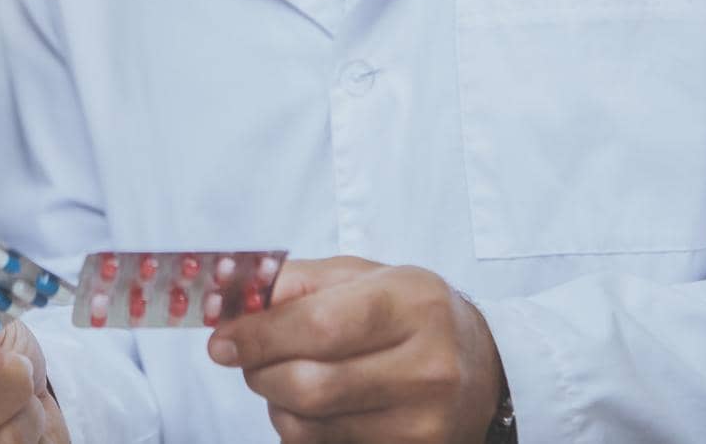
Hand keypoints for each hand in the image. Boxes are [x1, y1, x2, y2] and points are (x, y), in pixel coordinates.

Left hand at [208, 257, 502, 443]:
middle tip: (245, 357)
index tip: (221, 339)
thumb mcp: (366, 276)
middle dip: (259, 371)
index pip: (320, 326)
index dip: (260, 335)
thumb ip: (300, 280)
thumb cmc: (412, 313)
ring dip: (277, 401)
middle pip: (310, 385)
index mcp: (414, 304)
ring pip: (310, 425)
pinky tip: (315, 404)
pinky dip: (301, 427)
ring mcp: (424, 423)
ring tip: (288, 375)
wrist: (484, 367)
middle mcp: (428, 367)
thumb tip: (235, 296)